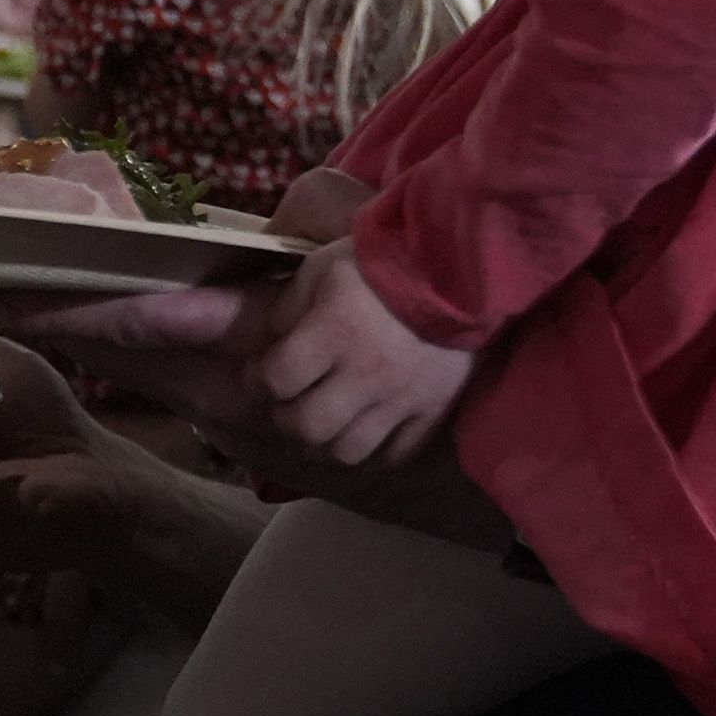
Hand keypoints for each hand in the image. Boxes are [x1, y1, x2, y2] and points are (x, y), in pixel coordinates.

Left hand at [249, 245, 475, 466]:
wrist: (459, 268)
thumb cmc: (382, 262)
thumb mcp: (323, 267)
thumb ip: (289, 307)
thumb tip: (270, 341)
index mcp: (335, 331)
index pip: (276, 379)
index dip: (257, 380)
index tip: (260, 373)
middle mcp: (366, 373)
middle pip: (308, 427)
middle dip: (286, 418)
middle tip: (288, 404)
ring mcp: (403, 398)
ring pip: (348, 450)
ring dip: (325, 441)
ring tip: (323, 423)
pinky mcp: (434, 410)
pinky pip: (395, 453)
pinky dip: (373, 449)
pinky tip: (364, 430)